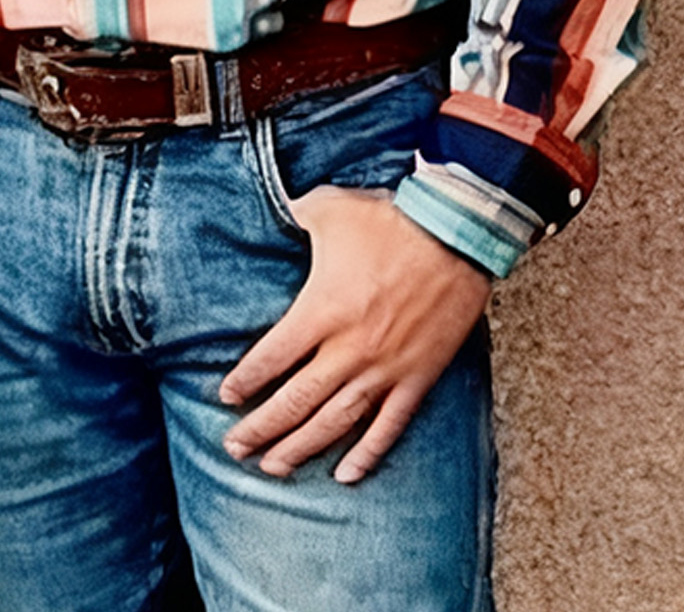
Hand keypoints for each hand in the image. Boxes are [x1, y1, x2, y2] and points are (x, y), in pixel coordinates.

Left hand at [219, 185, 490, 482]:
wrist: (455, 233)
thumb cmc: (389, 219)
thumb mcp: (329, 208)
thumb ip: (294, 214)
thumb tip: (273, 208)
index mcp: (322, 310)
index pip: (272, 358)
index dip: (246, 381)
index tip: (227, 397)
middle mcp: (349, 349)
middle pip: (295, 401)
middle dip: (260, 429)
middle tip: (234, 448)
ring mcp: (384, 368)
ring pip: (334, 422)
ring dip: (300, 448)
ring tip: (273, 469)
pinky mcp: (417, 377)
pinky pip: (388, 426)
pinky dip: (366, 454)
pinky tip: (345, 475)